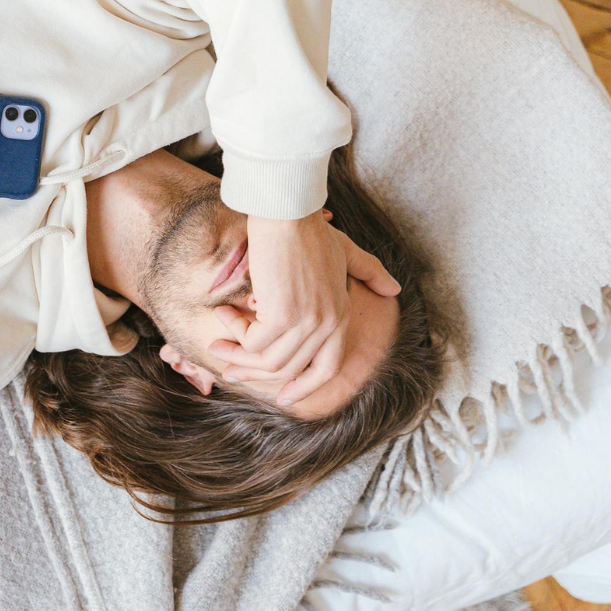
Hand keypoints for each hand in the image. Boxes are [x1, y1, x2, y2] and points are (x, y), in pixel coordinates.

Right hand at [207, 210, 400, 405]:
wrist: (288, 213)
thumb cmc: (312, 229)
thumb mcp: (347, 252)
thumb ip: (370, 271)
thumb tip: (394, 289)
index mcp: (342, 315)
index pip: (328, 368)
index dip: (305, 387)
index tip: (283, 396)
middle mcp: (328, 325)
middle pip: (291, 370)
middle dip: (255, 374)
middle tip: (230, 369)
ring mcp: (306, 322)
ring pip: (269, 361)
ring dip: (237, 357)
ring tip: (215, 347)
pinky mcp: (281, 315)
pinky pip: (253, 341)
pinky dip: (234, 333)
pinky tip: (222, 314)